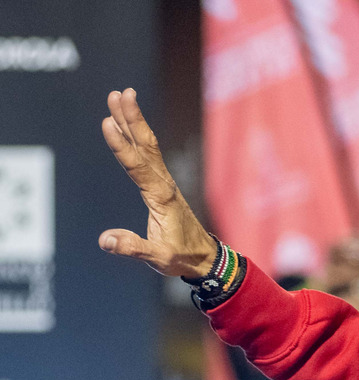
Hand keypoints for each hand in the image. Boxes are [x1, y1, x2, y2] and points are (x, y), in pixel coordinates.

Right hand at [98, 88, 217, 276]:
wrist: (204, 257)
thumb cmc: (182, 257)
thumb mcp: (158, 258)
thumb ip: (133, 248)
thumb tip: (106, 240)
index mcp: (161, 197)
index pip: (137, 166)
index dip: (121, 145)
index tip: (108, 123)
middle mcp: (163, 184)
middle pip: (145, 146)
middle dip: (132, 119)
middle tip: (119, 93)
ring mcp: (163, 182)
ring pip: (147, 146)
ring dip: (133, 121)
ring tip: (120, 95)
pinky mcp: (161, 184)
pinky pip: (147, 154)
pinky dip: (136, 136)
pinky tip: (126, 124)